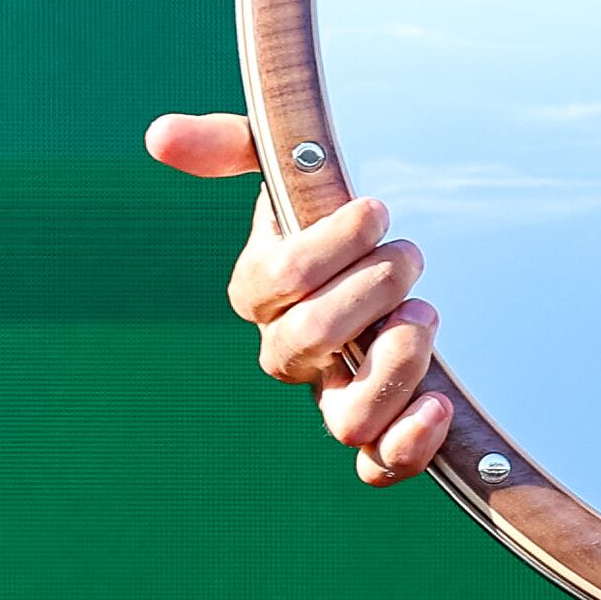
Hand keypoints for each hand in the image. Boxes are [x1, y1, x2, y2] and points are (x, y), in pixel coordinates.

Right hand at [144, 113, 453, 485]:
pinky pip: (379, 462)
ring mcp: (337, 391)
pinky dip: (405, 447)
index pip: (273, 283)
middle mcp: (295, 349)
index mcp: (266, 288)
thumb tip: (162, 136)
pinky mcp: (387, 423)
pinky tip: (438, 405)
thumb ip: (236, 145)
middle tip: (410, 256)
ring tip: (425, 317)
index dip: (324, 249)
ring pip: (342, 418)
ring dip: (388, 371)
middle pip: (304, 344)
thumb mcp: (295, 163)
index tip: (377, 208)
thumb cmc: (340, 205)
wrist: (411, 249)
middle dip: (366, 293)